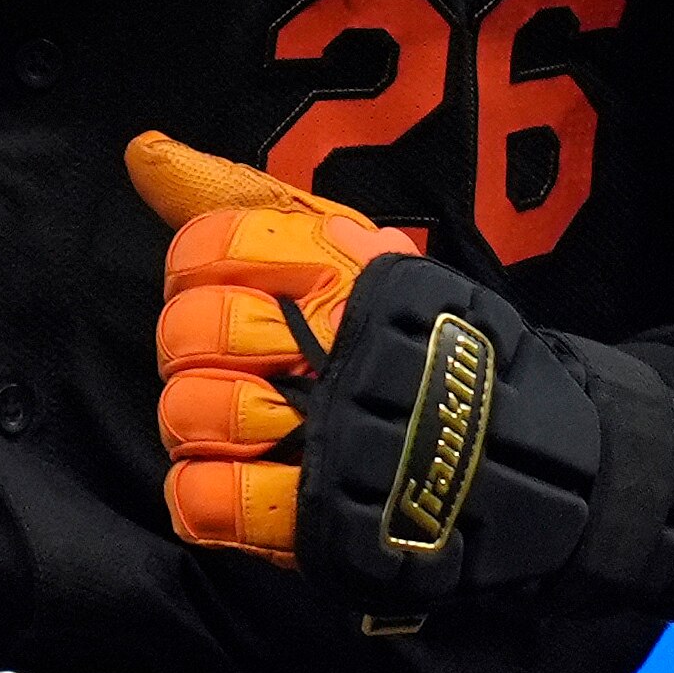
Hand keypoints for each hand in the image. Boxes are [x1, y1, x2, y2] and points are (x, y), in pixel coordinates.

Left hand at [126, 132, 673, 615]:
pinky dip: (204, 499)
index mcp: (343, 266)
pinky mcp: (325, 519)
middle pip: (192, 329)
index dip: (196, 268)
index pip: (209, 243)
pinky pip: (213, 502)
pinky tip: (232, 491)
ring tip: (237, 429)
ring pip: (194, 412)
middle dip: (190, 350)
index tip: (225, 289)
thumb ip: (248, 203)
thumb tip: (144, 153)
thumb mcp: (352, 247)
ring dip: (195, 426)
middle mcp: (336, 340)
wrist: (529, 458)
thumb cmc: (423, 340)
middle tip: (231, 365)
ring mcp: (330, 432)